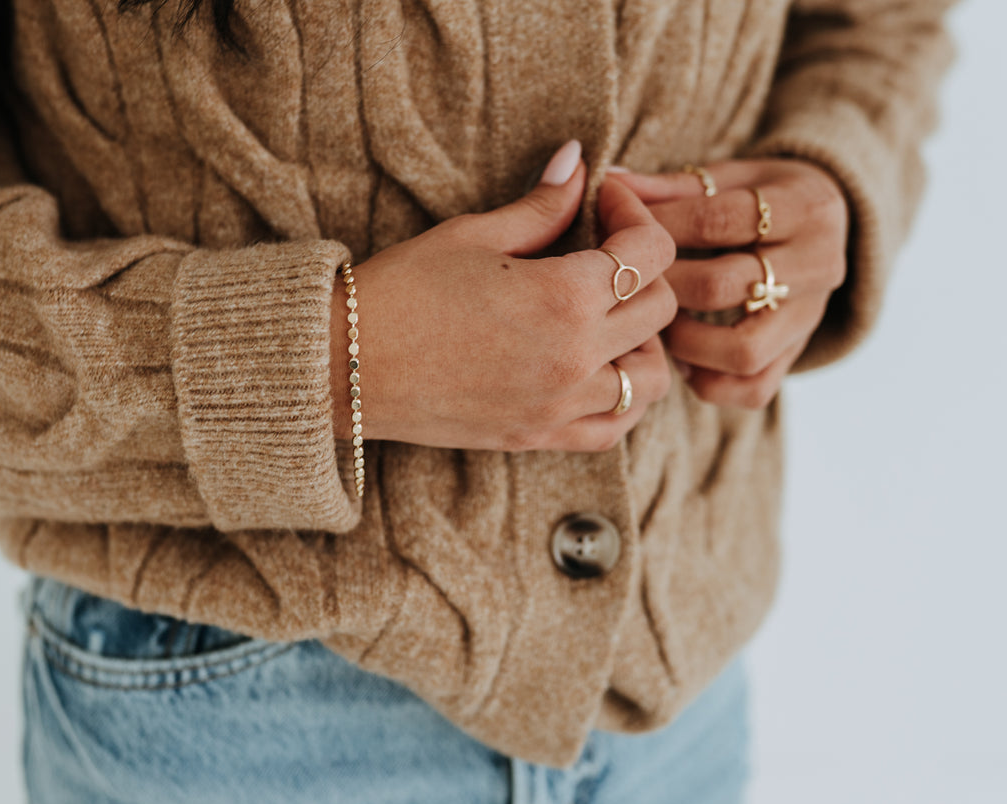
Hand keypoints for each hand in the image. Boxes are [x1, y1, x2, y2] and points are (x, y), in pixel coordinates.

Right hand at [333, 140, 678, 451]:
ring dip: (645, 342)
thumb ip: (541, 205)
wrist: (344, 366)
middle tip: (604, 252)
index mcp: (564, 298)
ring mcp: (559, 406)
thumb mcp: (473, 235)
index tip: (604, 200)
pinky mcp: (538, 437)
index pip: (650, 252)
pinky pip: (613, 428)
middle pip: (662, 310)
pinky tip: (599, 371)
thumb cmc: (400, 291)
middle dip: (645, 269)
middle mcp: (575, 358)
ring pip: (651, 378)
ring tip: (609, 317)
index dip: (636, 214)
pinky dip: (623, 400)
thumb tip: (578, 162)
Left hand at [605, 158, 848, 408]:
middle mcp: (818, 265)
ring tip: (658, 324)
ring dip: (686, 341)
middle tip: (630, 282)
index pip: (723, 220)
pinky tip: (681, 358)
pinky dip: (711, 381)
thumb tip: (612, 181)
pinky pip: (755, 389)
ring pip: (744, 351)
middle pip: (726, 286)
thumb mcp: (729, 178)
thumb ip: (674, 186)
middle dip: (665, 285)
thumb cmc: (762, 198)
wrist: (824, 226)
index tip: (623, 228)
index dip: (664, 225)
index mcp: (805, 207)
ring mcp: (811, 317)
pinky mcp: (798, 354)